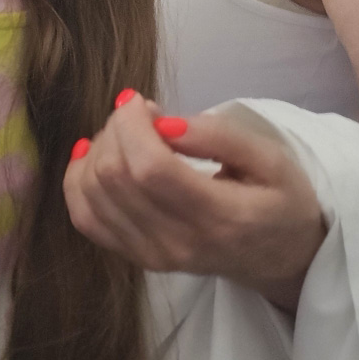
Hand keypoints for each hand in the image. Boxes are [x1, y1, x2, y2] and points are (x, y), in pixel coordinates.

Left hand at [64, 93, 326, 312]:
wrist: (278, 257)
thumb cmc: (279, 200)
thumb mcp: (272, 159)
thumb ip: (220, 137)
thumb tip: (164, 125)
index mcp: (220, 218)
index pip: (150, 169)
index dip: (131, 125)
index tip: (142, 102)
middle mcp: (178, 244)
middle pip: (114, 178)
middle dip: (116, 130)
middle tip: (142, 115)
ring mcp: (152, 256)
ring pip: (92, 194)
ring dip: (99, 150)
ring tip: (130, 136)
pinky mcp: (135, 257)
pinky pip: (85, 218)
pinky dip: (78, 180)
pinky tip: (95, 156)